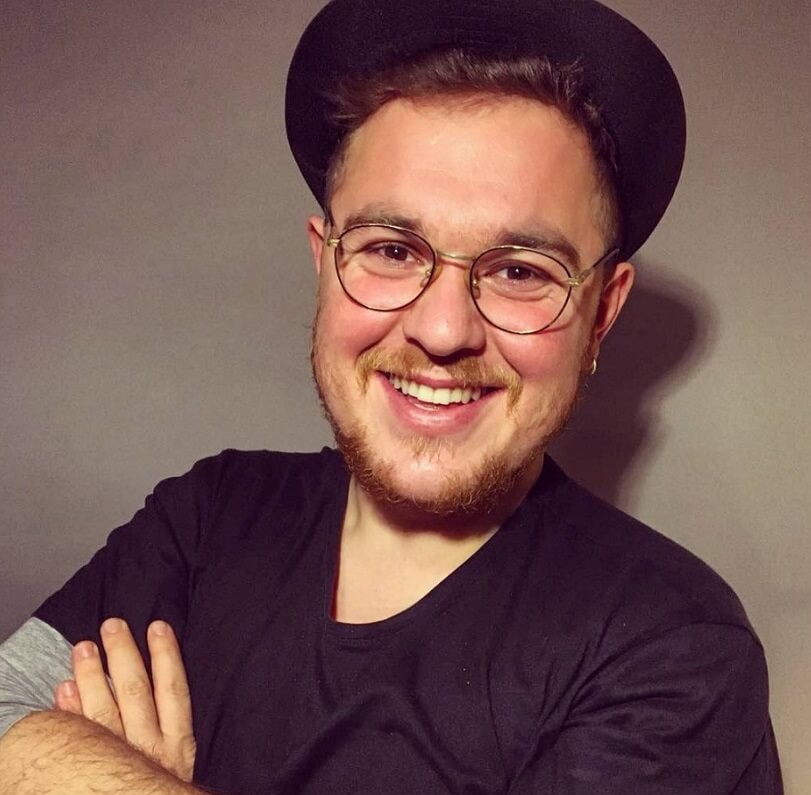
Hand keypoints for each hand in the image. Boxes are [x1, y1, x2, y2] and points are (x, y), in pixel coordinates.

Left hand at [54, 618, 195, 781]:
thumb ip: (170, 729)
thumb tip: (158, 683)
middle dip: (124, 655)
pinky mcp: (90, 777)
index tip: (159, 626)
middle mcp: (149, 753)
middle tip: (113, 624)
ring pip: (103, 712)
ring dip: (93, 676)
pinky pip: (77, 741)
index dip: (167, 657)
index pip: (173, 692)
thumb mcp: (178, 766)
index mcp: (176, 748)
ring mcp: (120, 764)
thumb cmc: (162, 793)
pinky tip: (62, 690)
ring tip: (83, 646)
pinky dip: (69, 713)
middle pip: (135, 693)